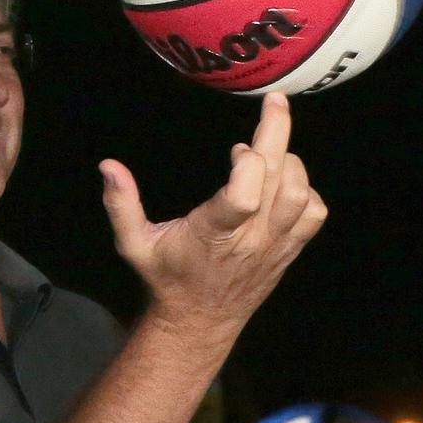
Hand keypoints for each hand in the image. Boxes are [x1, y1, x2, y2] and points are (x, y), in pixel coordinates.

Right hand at [99, 93, 326, 336]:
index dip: (248, 164)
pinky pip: (314, 214)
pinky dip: (306, 190)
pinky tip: (284, 181)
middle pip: (280, 182)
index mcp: (214, 234)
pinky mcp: (289, 250)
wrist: (201, 321)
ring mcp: (275, 246)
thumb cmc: (167, 277)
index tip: (237, 147)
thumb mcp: (134, 245)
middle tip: (275, 102)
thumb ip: (121, 204)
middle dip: (278, 134)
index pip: (244, 197)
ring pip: (301, 195)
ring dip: (291, 164)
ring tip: (270, 151)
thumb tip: (108, 165)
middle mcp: (251, 239)